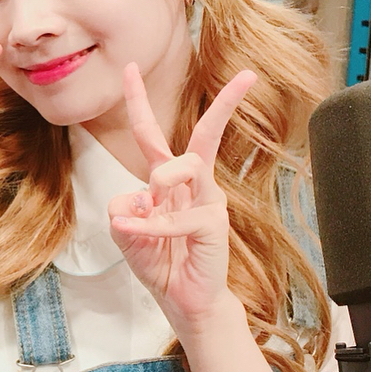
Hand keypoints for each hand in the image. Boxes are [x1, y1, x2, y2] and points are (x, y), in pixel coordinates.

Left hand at [108, 62, 256, 339]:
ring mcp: (207, 202)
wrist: (185, 303)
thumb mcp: (128, 238)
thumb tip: (134, 196)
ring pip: (184, 166)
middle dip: (225, 105)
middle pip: (201, 136)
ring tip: (146, 208)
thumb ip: (122, 215)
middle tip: (248, 75)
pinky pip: (176, 218)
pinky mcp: (212, 224)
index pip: (151, 135)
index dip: (138, 102)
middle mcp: (190, 186)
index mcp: (166, 183)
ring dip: (159, 180)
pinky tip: (135, 232)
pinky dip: (151, 227)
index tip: (129, 69)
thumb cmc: (162, 265)